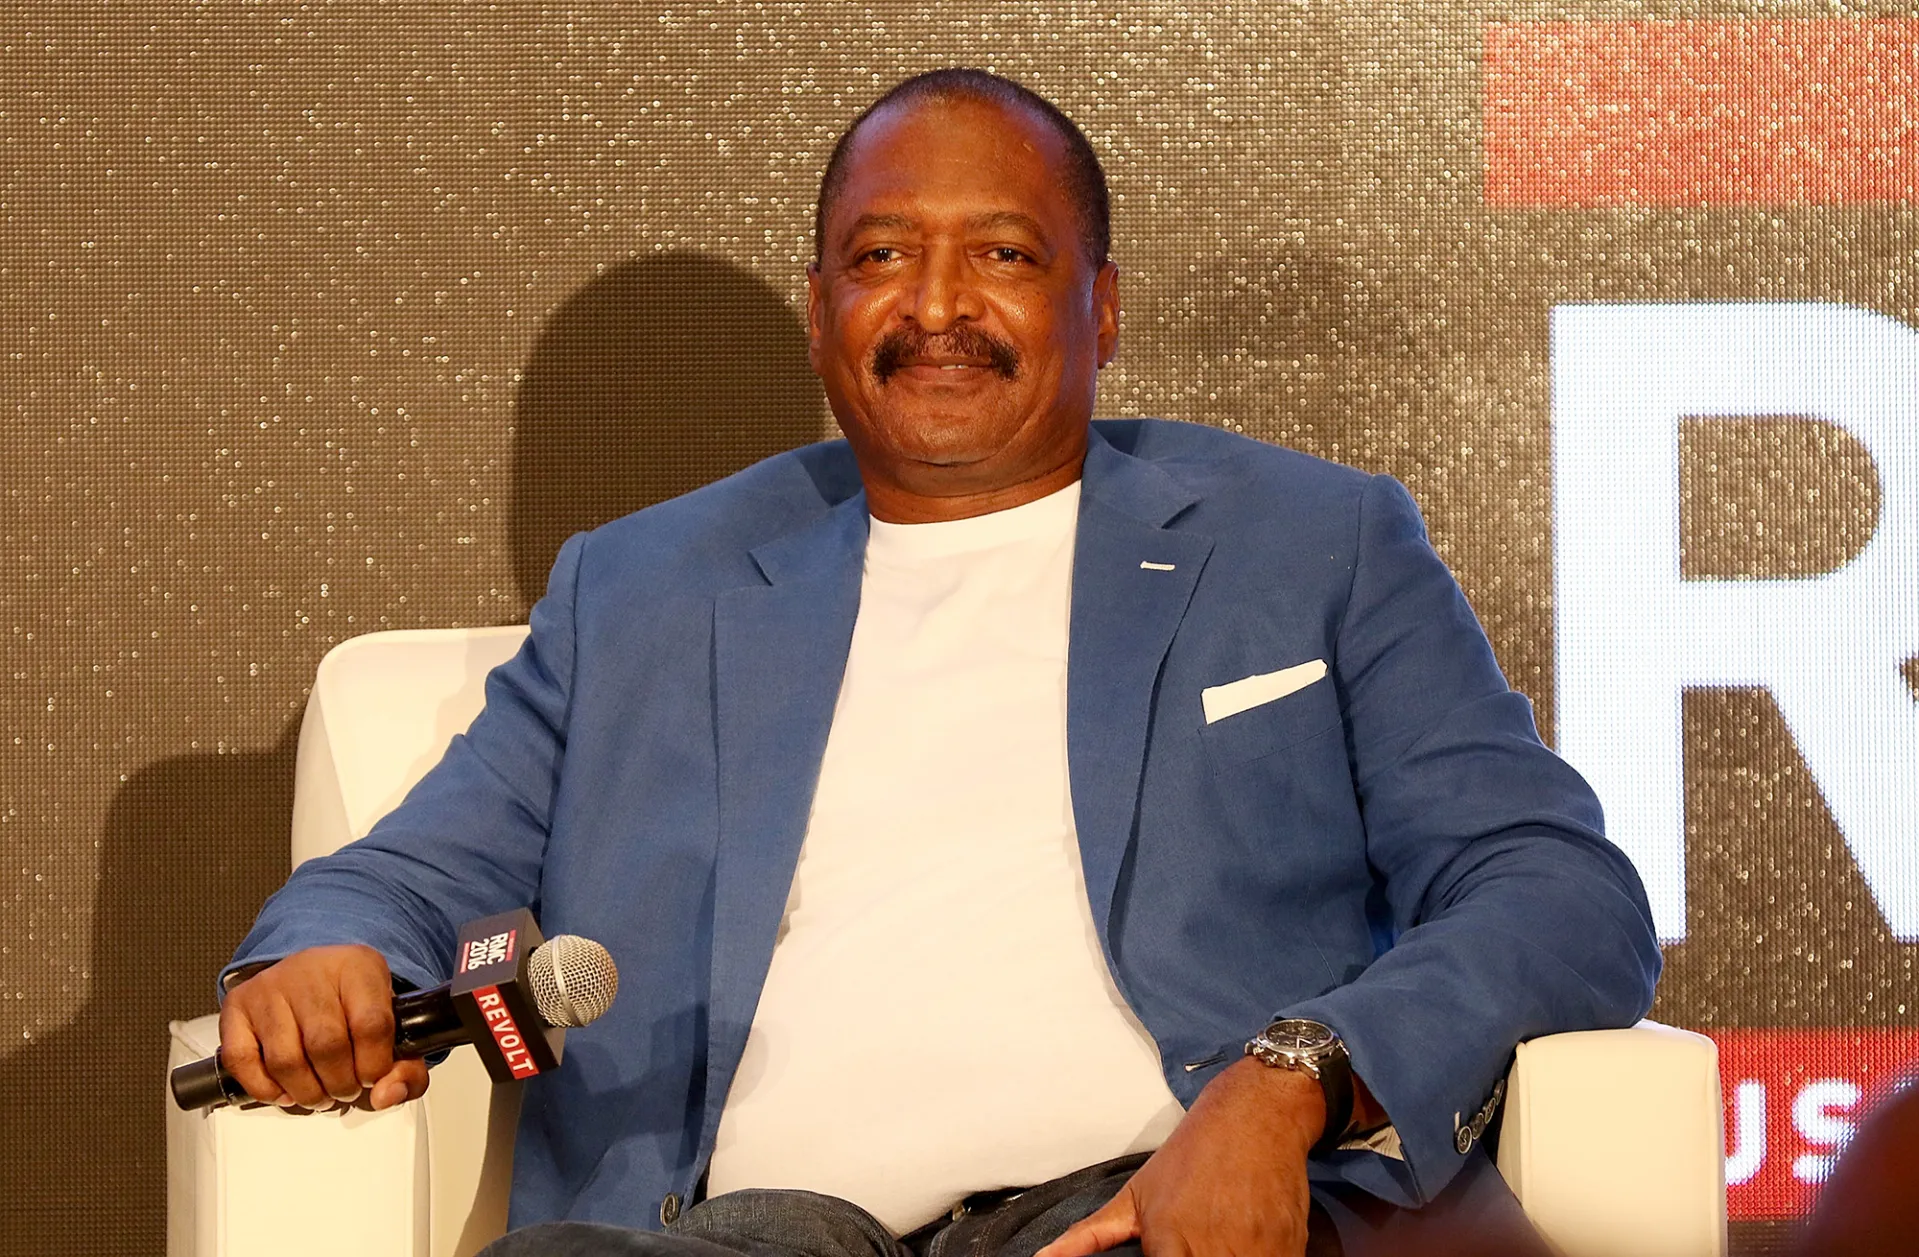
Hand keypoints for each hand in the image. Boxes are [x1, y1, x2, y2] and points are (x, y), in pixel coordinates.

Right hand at [218, 944, 429, 1110]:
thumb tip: (387, 1095)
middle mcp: (311, 970)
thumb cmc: (352, 1004)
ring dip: (306, 1092)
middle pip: (326, 1045)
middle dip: (340, 1084)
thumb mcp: (393, 1025)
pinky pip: (242, 1060)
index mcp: (359, 966)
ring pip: (285, 1059)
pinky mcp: (237, 1006)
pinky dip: (265, 1089)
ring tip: (319, 1093)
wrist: (311, 972)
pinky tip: (285, 1090)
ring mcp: (269, 987)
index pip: (371, 1024)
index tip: (372, 1077)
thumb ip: (407, 1068)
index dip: (374, 1065)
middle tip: (345, 1090)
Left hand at [1038, 1058, 1323, 1256]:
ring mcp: (1254, 1251)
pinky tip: (1245, 1246)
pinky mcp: (1289, 1248)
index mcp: (1168, 1242)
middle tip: (1193, 1247)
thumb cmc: (1192, 1155)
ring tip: (1218, 1243)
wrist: (1256, 1115)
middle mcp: (1212, 1251)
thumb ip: (1090, 1236)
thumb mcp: (1136, 1194)